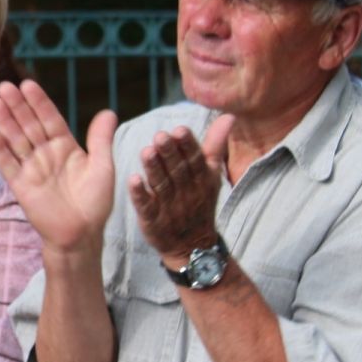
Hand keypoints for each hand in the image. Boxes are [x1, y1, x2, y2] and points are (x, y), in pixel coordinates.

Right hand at [0, 80, 117, 255]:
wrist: (82, 235)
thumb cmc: (95, 203)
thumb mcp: (103, 167)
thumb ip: (101, 140)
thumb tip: (108, 112)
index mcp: (65, 147)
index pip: (50, 119)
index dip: (39, 102)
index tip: (28, 84)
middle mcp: (46, 154)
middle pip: (29, 125)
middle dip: (17, 106)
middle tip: (5, 86)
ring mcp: (32, 169)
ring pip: (16, 140)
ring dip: (4, 122)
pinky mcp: (21, 186)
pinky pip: (8, 165)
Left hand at [127, 116, 233, 265]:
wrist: (193, 246)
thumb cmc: (199, 202)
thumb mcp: (211, 175)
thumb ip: (215, 145)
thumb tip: (228, 116)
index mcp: (202, 180)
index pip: (196, 160)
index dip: (188, 146)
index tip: (180, 130)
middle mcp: (187, 193)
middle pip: (178, 171)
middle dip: (169, 153)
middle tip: (160, 135)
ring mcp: (170, 208)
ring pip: (162, 186)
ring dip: (154, 169)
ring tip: (146, 151)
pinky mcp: (153, 221)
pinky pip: (146, 207)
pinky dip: (140, 194)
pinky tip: (132, 180)